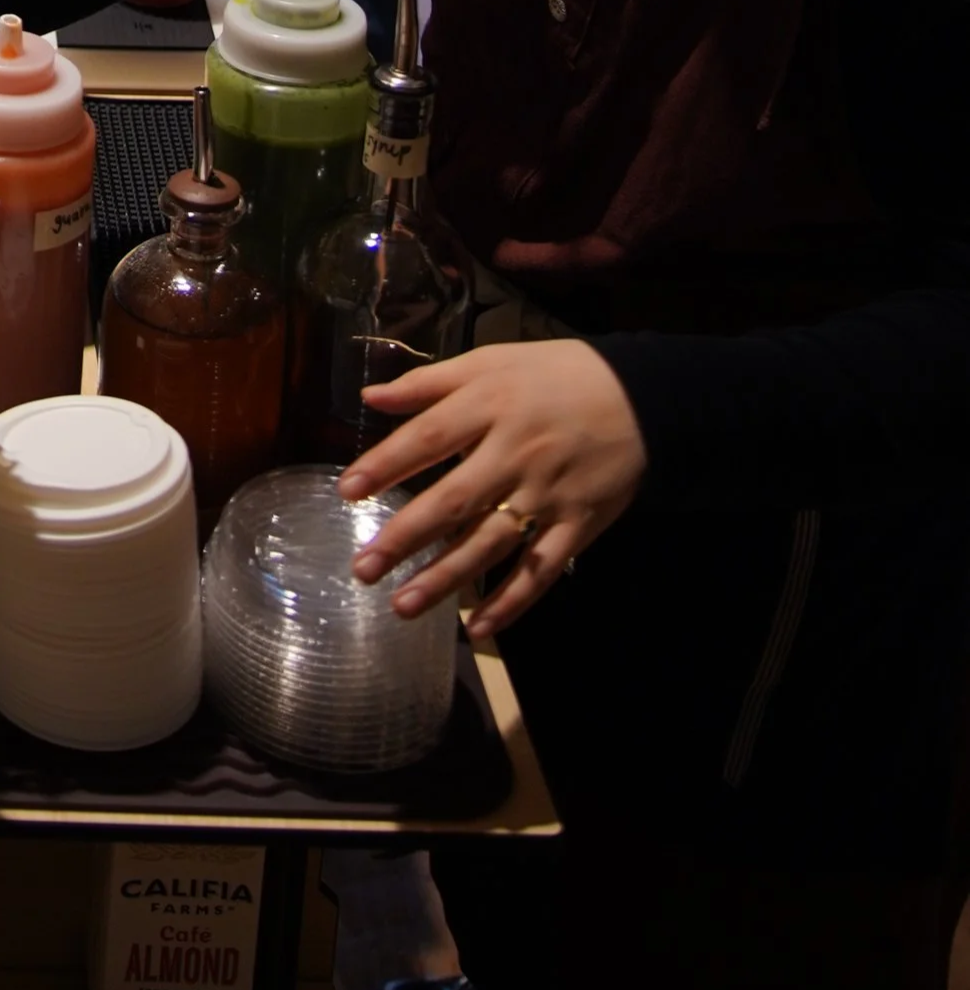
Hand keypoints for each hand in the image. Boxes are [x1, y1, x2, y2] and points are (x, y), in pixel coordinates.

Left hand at [338, 339, 649, 637]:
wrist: (643, 398)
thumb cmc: (554, 375)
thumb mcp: (491, 362)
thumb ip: (430, 383)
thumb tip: (370, 398)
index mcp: (490, 406)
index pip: (428, 438)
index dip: (387, 464)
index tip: (347, 491)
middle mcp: (514, 454)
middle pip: (453, 500)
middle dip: (405, 537)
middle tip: (363, 569)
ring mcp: (547, 495)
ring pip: (491, 543)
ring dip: (447, 579)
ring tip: (403, 606)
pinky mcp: (577, 526)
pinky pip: (541, 571)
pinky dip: (512, 602)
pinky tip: (479, 627)